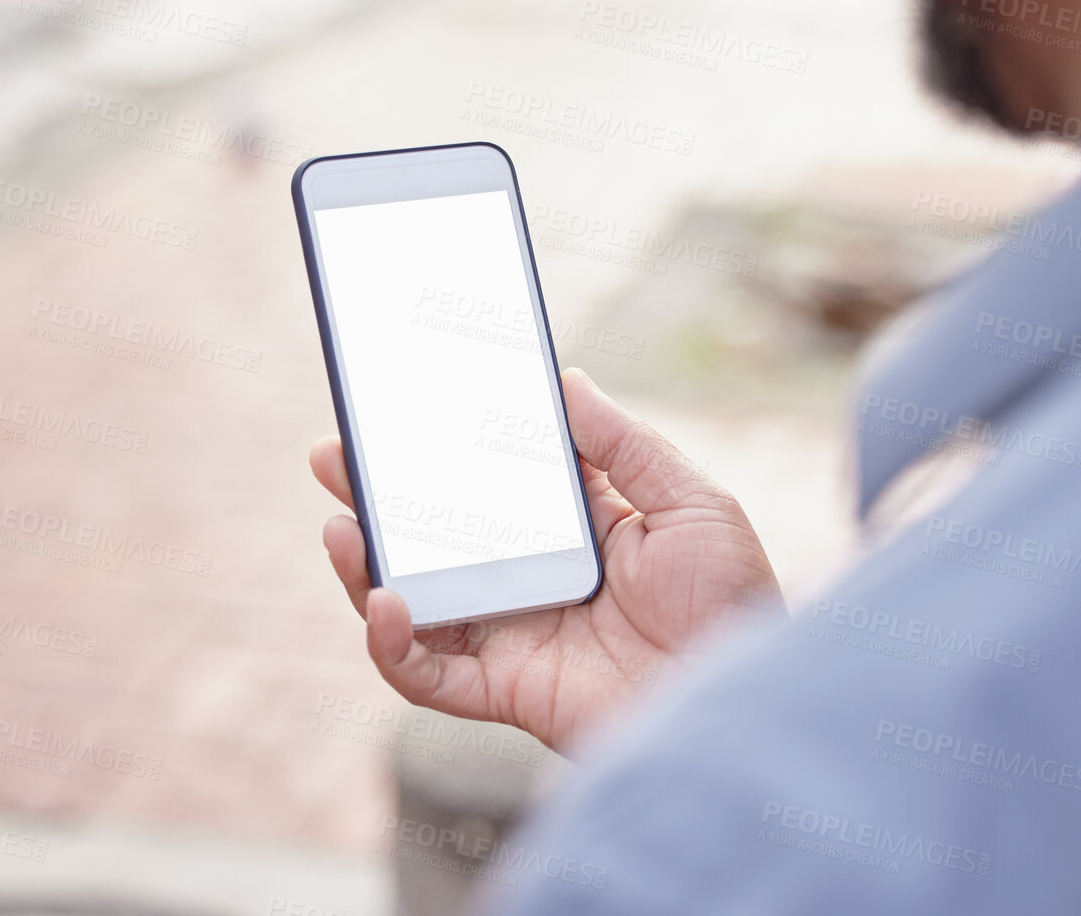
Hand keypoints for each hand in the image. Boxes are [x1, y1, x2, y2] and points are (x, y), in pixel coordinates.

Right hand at [310, 367, 781, 755]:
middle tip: (334, 454)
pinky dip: (390, 644)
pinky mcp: (503, 690)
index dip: (439, 449)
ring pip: (412, 604)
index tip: (398, 408)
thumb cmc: (732, 601)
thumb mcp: (690, 501)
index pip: (486, 481)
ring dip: (364, 568)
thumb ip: (624, 443)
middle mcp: (528, 579)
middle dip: (376, 498)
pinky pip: (425, 674)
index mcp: (570, 529)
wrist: (746, 701)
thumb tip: (565, 379)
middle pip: (432, 537)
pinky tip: (386, 602)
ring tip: (342, 527)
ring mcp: (510, 636)